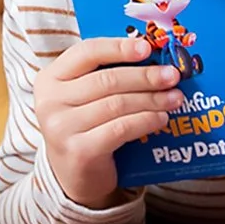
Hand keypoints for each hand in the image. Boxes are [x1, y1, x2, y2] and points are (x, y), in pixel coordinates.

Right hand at [35, 35, 183, 208]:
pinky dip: (146, 121)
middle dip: (145, 76)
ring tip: (174, 98)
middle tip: (172, 76)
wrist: (74, 176)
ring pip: (117, 104)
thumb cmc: (85, 128)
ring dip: (152, 100)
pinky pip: (121, 128)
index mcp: (50, 79)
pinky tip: (161, 118)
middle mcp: (50, 101)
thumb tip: (153, 59)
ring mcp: (62, 128)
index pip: (86, 52)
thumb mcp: (84, 97)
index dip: (119, 47)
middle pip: (107, 80)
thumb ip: (107, 75)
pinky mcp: (79, 151)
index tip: (147, 47)